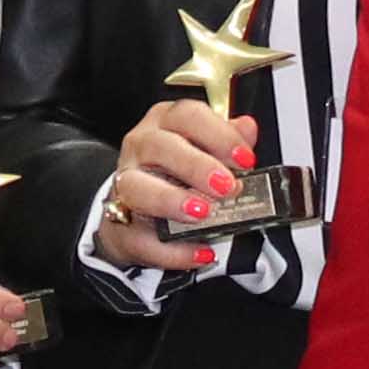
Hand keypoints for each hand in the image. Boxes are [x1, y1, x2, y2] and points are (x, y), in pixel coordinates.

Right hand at [95, 99, 251, 274]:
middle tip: (226, 186)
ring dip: (172, 200)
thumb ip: (227, 140)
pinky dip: (174, 250)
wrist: (137, 210)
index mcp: (164, 123)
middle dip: (196, 166)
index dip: (218, 135)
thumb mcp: (204, 149)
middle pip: (160, 147)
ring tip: (203, 213)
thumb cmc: (175, 172)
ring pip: (137, 188)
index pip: (187, 116)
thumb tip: (247, 127)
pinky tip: (202, 253)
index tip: (246, 159)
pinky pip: (143, 239)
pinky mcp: (121, 225)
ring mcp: (125, 185)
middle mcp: (140, 148)